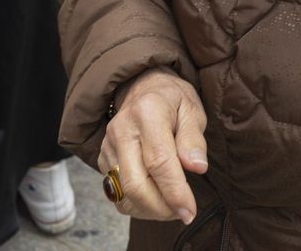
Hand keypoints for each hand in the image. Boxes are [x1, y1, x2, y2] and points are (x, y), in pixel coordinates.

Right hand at [99, 68, 208, 222]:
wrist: (142, 87)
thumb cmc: (172, 101)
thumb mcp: (192, 111)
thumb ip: (194, 140)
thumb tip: (197, 167)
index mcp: (147, 112)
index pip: (159, 162)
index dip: (175, 192)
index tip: (189, 211)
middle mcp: (122, 129)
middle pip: (136, 184)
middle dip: (161, 208)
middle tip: (183, 212)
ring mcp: (109, 145)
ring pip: (124, 194)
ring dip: (150, 210)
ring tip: (171, 205)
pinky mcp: (103, 158)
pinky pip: (117, 193)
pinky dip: (137, 205)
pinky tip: (156, 198)